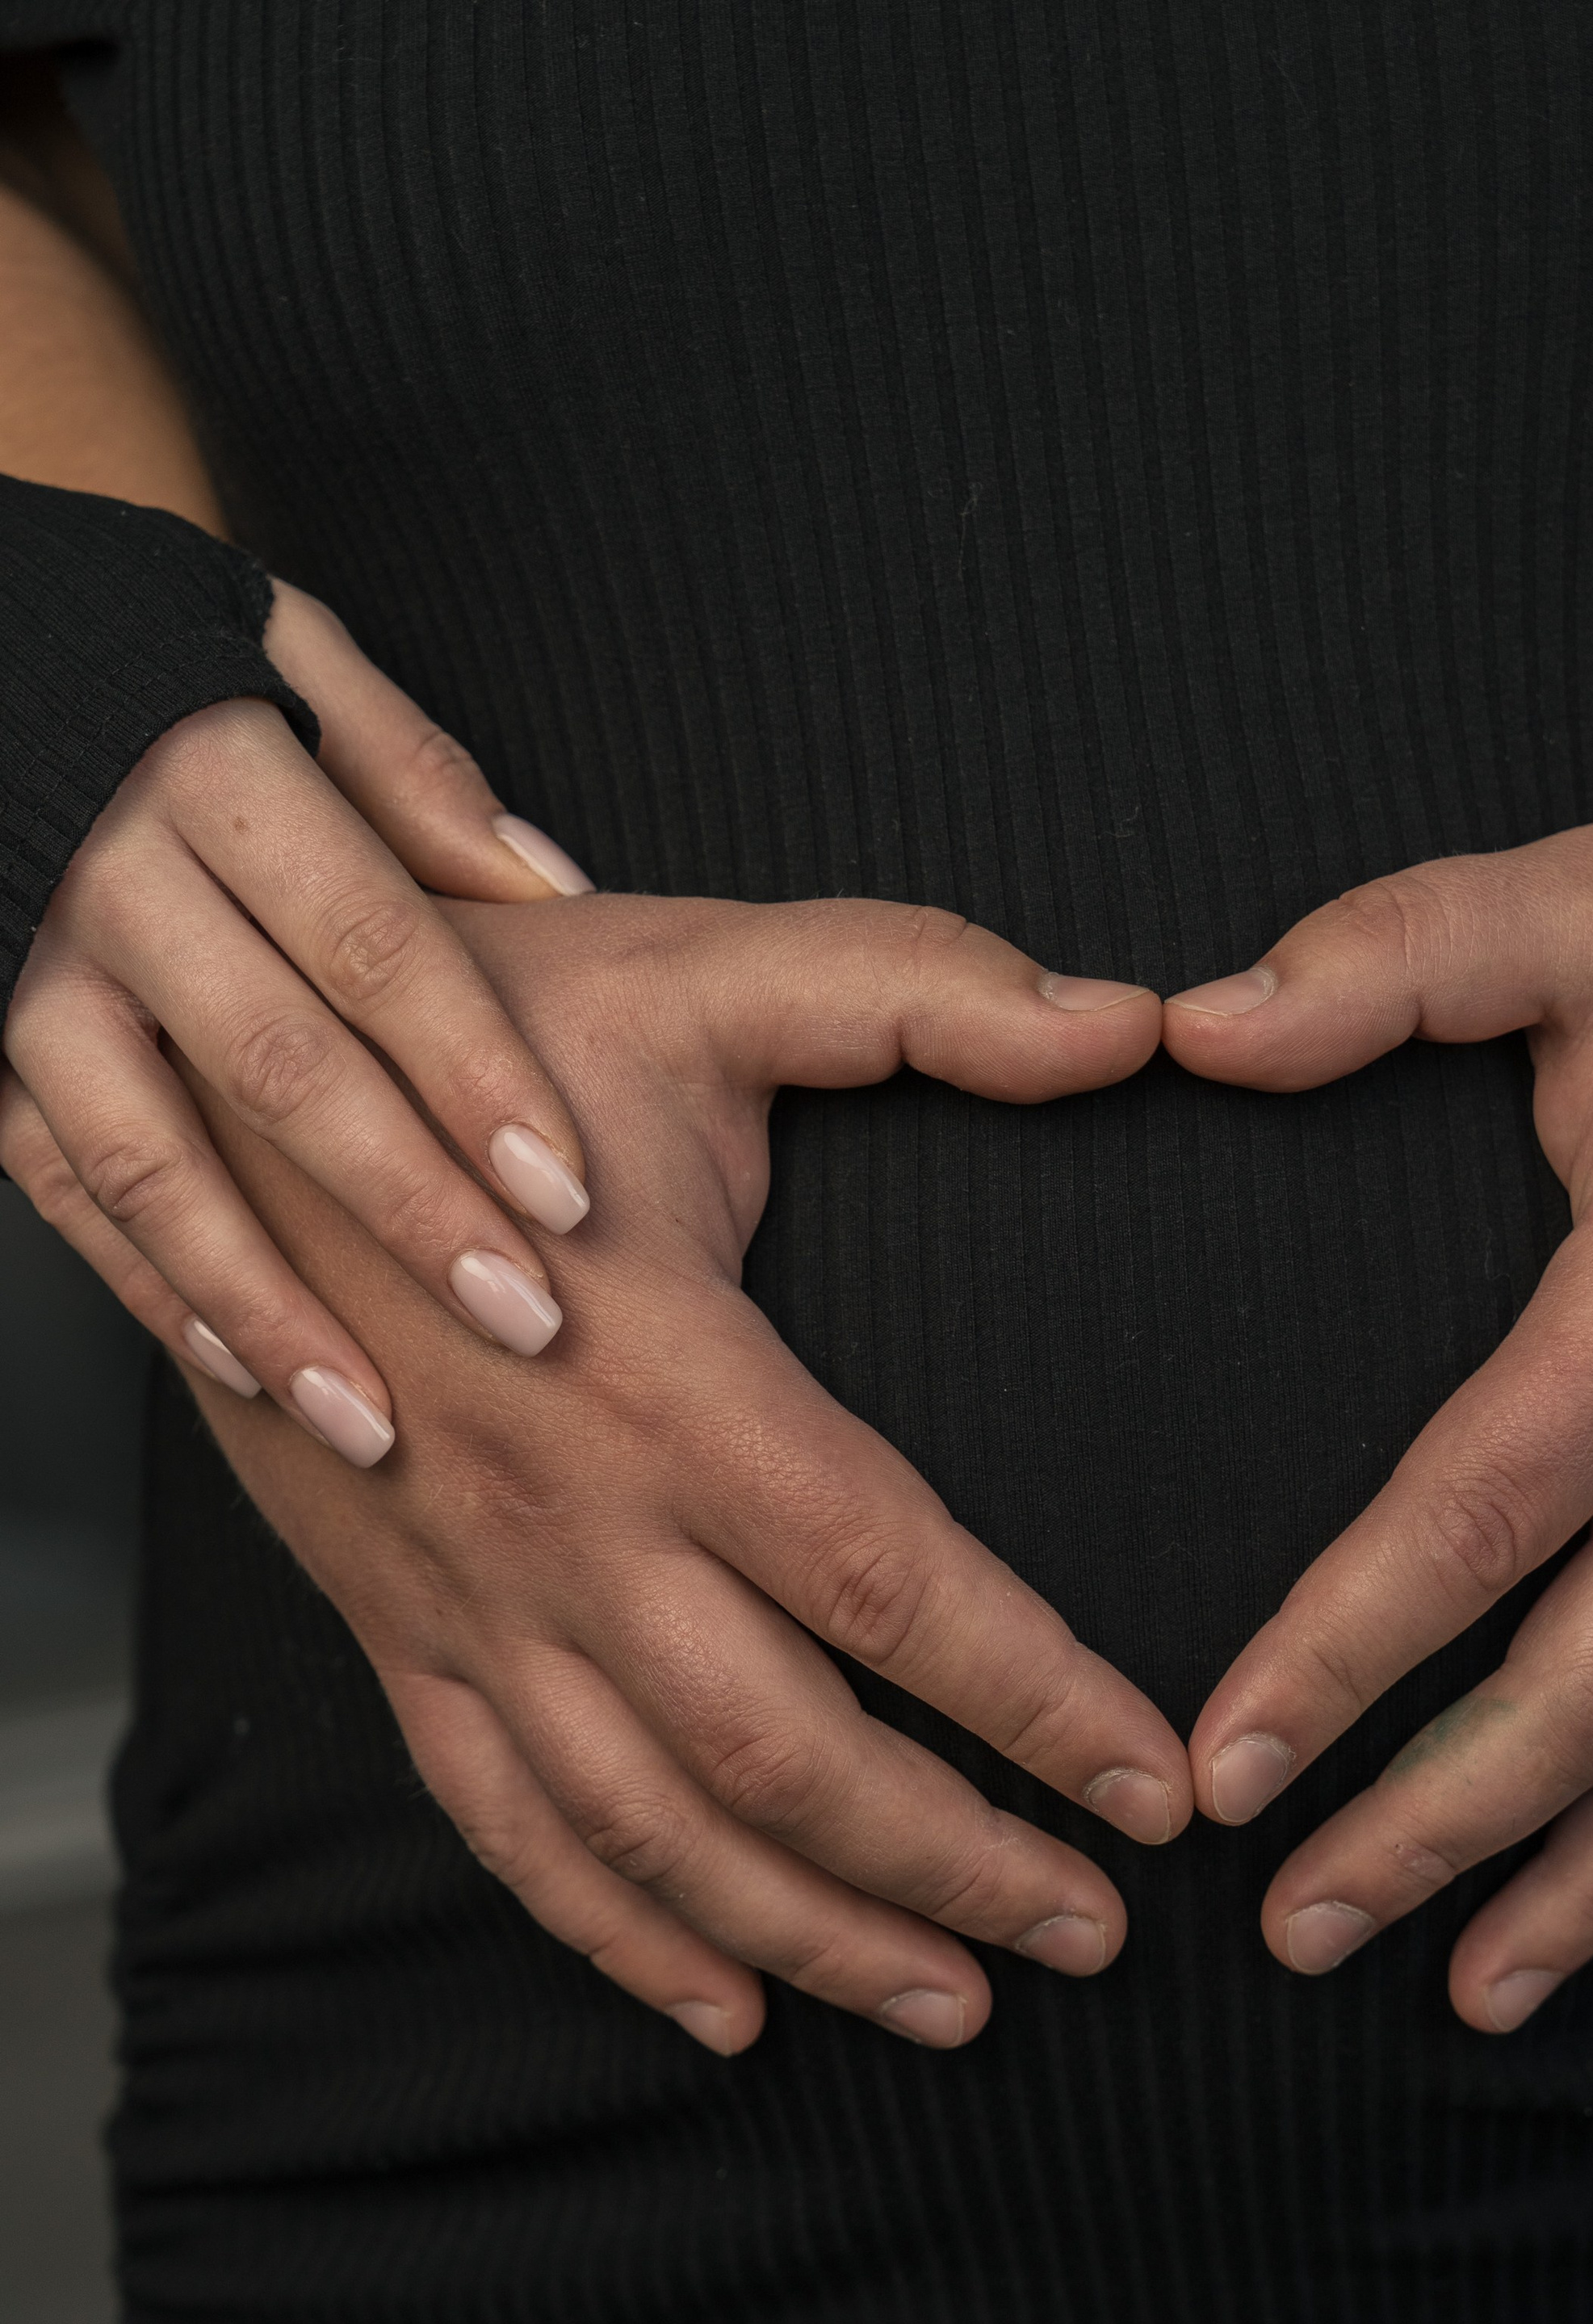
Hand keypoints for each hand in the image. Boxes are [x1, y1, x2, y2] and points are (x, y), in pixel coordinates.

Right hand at [0, 890, 1183, 2051]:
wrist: (222, 1094)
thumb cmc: (483, 1031)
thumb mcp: (702, 971)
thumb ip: (924, 986)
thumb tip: (1131, 1022)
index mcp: (668, 1378)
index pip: (890, 1582)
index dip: (1037, 1701)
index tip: (1154, 1789)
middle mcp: (568, 1522)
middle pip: (787, 1754)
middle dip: (957, 1863)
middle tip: (1096, 1934)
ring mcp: (470, 1598)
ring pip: (654, 1827)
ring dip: (814, 1935)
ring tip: (960, 2003)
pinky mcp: (403, 1634)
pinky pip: (507, 1827)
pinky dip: (619, 1935)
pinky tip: (728, 2008)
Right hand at [2, 576, 600, 1461]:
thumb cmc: (170, 674)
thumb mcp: (291, 664)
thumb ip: (416, 778)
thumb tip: (552, 888)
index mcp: (213, 771)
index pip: (372, 945)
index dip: (476, 1074)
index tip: (568, 1192)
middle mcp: (109, 880)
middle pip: (277, 1069)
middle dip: (408, 1209)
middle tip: (522, 1318)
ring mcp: (29, 977)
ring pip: (150, 1163)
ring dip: (268, 1303)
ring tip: (375, 1419)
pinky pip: (64, 1190)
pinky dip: (156, 1290)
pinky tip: (251, 1372)